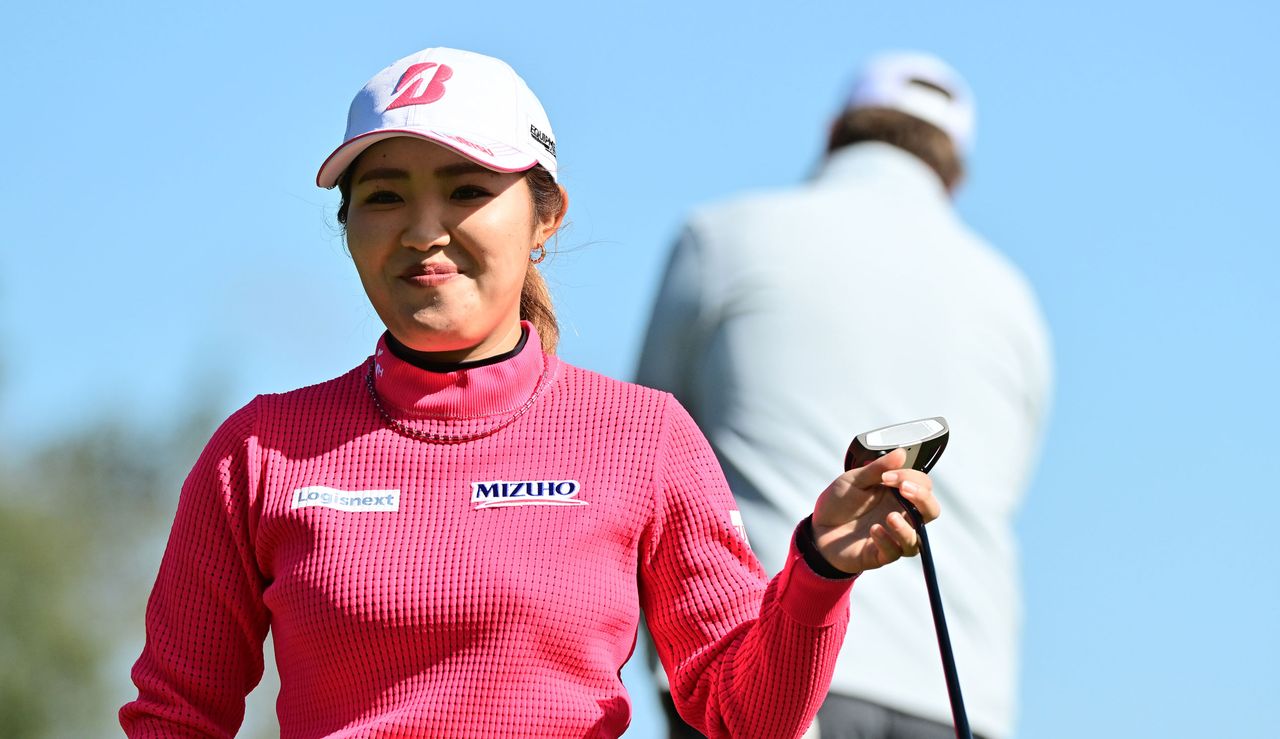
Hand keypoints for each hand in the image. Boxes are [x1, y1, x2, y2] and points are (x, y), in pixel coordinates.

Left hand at [810, 448, 940, 574]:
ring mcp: (893, 536)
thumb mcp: (854, 480)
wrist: (818, 528)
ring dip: (906, 527)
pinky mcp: (880, 554)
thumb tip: (902, 453)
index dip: (911, 478)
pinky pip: (894, 552)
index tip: (888, 476)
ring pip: (916, 538)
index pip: (923, 485)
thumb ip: (877, 468)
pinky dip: (887, 541)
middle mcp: (901, 515)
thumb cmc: (839, 503)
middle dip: (923, 499)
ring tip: (889, 517)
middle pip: (931, 511)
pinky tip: (874, 530)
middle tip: (904, 489)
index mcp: (898, 495)